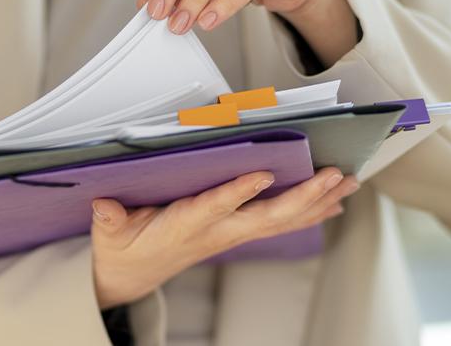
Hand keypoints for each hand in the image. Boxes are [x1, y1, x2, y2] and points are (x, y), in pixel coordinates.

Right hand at [90, 167, 358, 308]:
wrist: (133, 276)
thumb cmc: (125, 248)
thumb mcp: (110, 234)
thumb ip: (109, 219)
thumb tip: (103, 204)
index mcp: (184, 226)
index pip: (214, 208)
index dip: (238, 192)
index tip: (263, 173)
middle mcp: (216, 233)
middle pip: (265, 218)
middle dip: (302, 197)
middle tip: (332, 176)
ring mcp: (230, 235)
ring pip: (280, 221)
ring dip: (316, 202)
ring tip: (347, 183)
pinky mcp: (236, 233)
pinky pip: (278, 224)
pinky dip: (308, 212)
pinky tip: (332, 202)